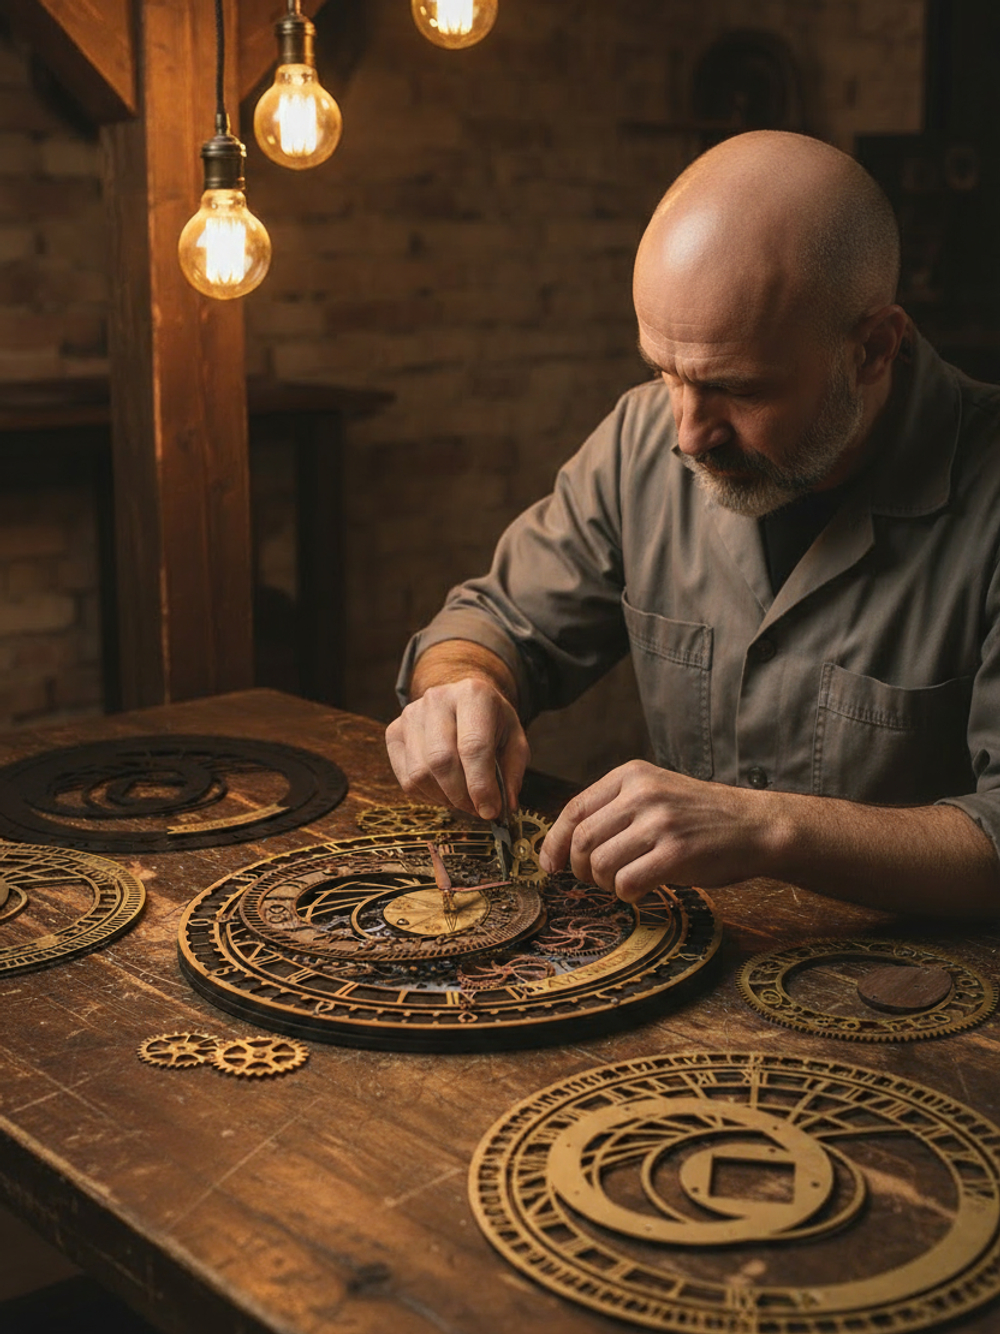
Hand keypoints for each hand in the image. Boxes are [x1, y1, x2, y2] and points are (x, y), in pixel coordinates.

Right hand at [385, 677, 529, 820]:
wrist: (462, 700)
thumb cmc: (491, 722)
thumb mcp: (515, 739)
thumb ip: (512, 772)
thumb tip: (505, 806)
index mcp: (473, 695)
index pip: (473, 746)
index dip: (481, 785)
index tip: (490, 811)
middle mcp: (437, 699)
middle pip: (442, 761)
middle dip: (461, 796)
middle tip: (478, 809)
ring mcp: (411, 715)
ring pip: (421, 774)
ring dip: (445, 798)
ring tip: (463, 799)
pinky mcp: (394, 732)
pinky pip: (407, 779)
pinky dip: (428, 795)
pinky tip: (445, 790)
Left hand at [538, 760, 768, 900]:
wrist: (756, 826)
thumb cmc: (701, 818)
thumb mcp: (655, 794)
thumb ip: (615, 809)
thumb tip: (566, 845)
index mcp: (631, 775)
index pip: (574, 809)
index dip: (555, 842)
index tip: (550, 865)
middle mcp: (642, 793)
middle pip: (582, 840)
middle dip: (580, 869)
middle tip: (596, 879)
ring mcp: (660, 821)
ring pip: (600, 864)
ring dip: (605, 883)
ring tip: (624, 882)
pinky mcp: (676, 851)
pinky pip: (627, 882)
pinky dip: (626, 894)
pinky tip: (640, 890)